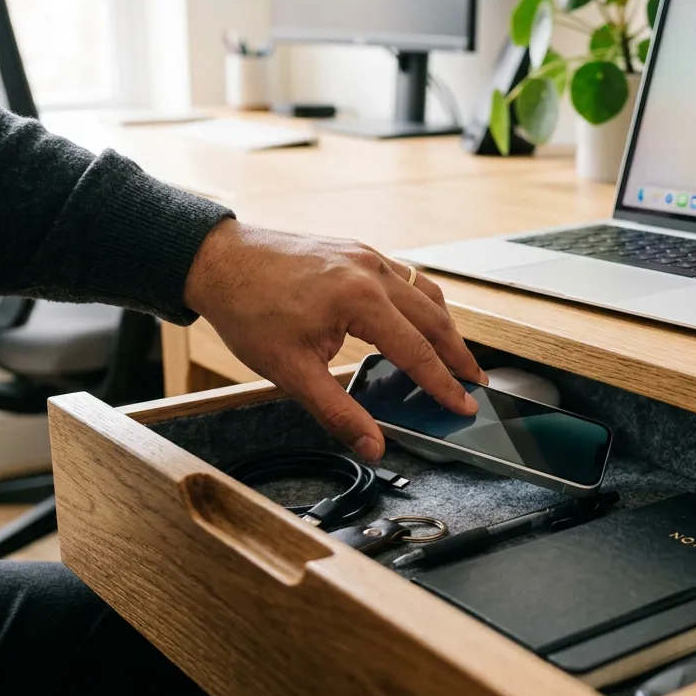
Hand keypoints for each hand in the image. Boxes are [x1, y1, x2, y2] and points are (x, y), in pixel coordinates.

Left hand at [184, 220, 486, 459]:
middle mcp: (372, 272)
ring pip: (425, 293)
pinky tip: (419, 320)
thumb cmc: (249, 311)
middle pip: (434, 318)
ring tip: (455, 356)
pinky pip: (406, 277)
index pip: (417, 351)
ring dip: (444, 326)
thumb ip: (338, 411)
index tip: (464, 405)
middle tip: (475, 383)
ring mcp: (368, 256)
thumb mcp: (290, 371)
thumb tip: (373, 445)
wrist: (220, 261)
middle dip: (458, 354)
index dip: (443, 384)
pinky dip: (422, 303)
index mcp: (360, 300)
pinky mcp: (358, 250)